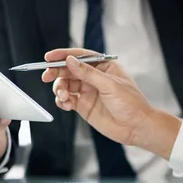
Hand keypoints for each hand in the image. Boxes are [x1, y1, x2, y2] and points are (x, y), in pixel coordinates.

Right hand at [42, 48, 180, 159]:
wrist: (136, 127)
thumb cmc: (131, 103)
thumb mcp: (109, 85)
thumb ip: (87, 73)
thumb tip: (70, 61)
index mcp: (103, 66)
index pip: (80, 56)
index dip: (63, 55)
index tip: (49, 57)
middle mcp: (93, 77)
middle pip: (69, 70)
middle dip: (56, 73)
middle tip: (46, 76)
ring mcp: (87, 91)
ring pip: (66, 85)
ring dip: (60, 89)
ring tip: (63, 97)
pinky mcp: (83, 105)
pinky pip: (67, 100)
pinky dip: (62, 101)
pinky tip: (66, 105)